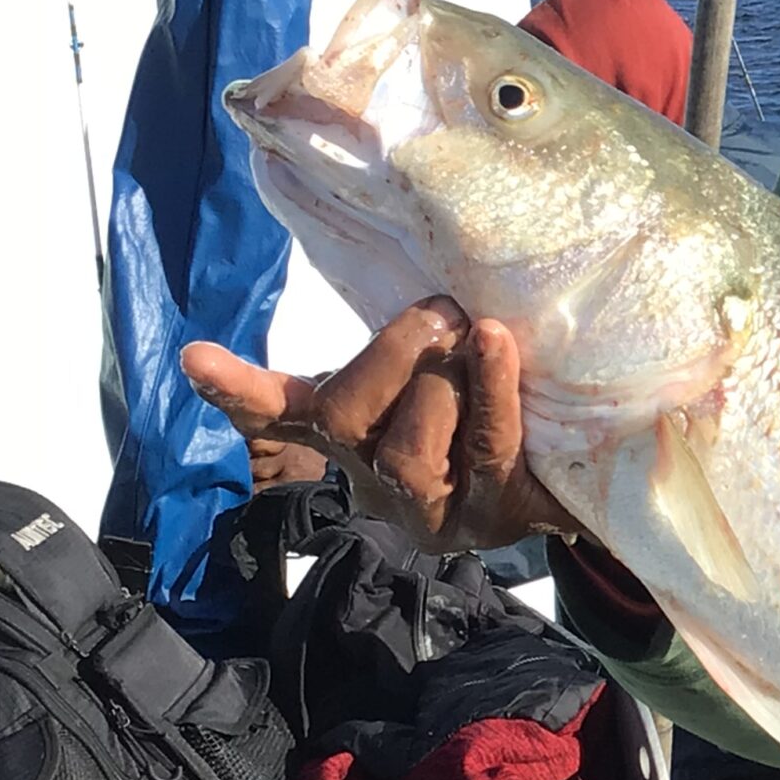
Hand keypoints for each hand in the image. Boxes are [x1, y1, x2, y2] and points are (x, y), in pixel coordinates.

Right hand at [182, 298, 571, 550]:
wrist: (585, 476)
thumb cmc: (497, 403)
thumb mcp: (444, 360)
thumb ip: (410, 330)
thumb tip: (415, 261)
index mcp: (351, 436)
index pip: (279, 413)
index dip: (236, 388)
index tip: (195, 356)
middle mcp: (378, 479)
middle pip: (344, 423)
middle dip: (388, 357)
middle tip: (439, 311)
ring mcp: (434, 510)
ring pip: (404, 454)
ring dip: (439, 383)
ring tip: (475, 335)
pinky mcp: (494, 518)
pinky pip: (486, 450)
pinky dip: (489, 391)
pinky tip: (495, 344)